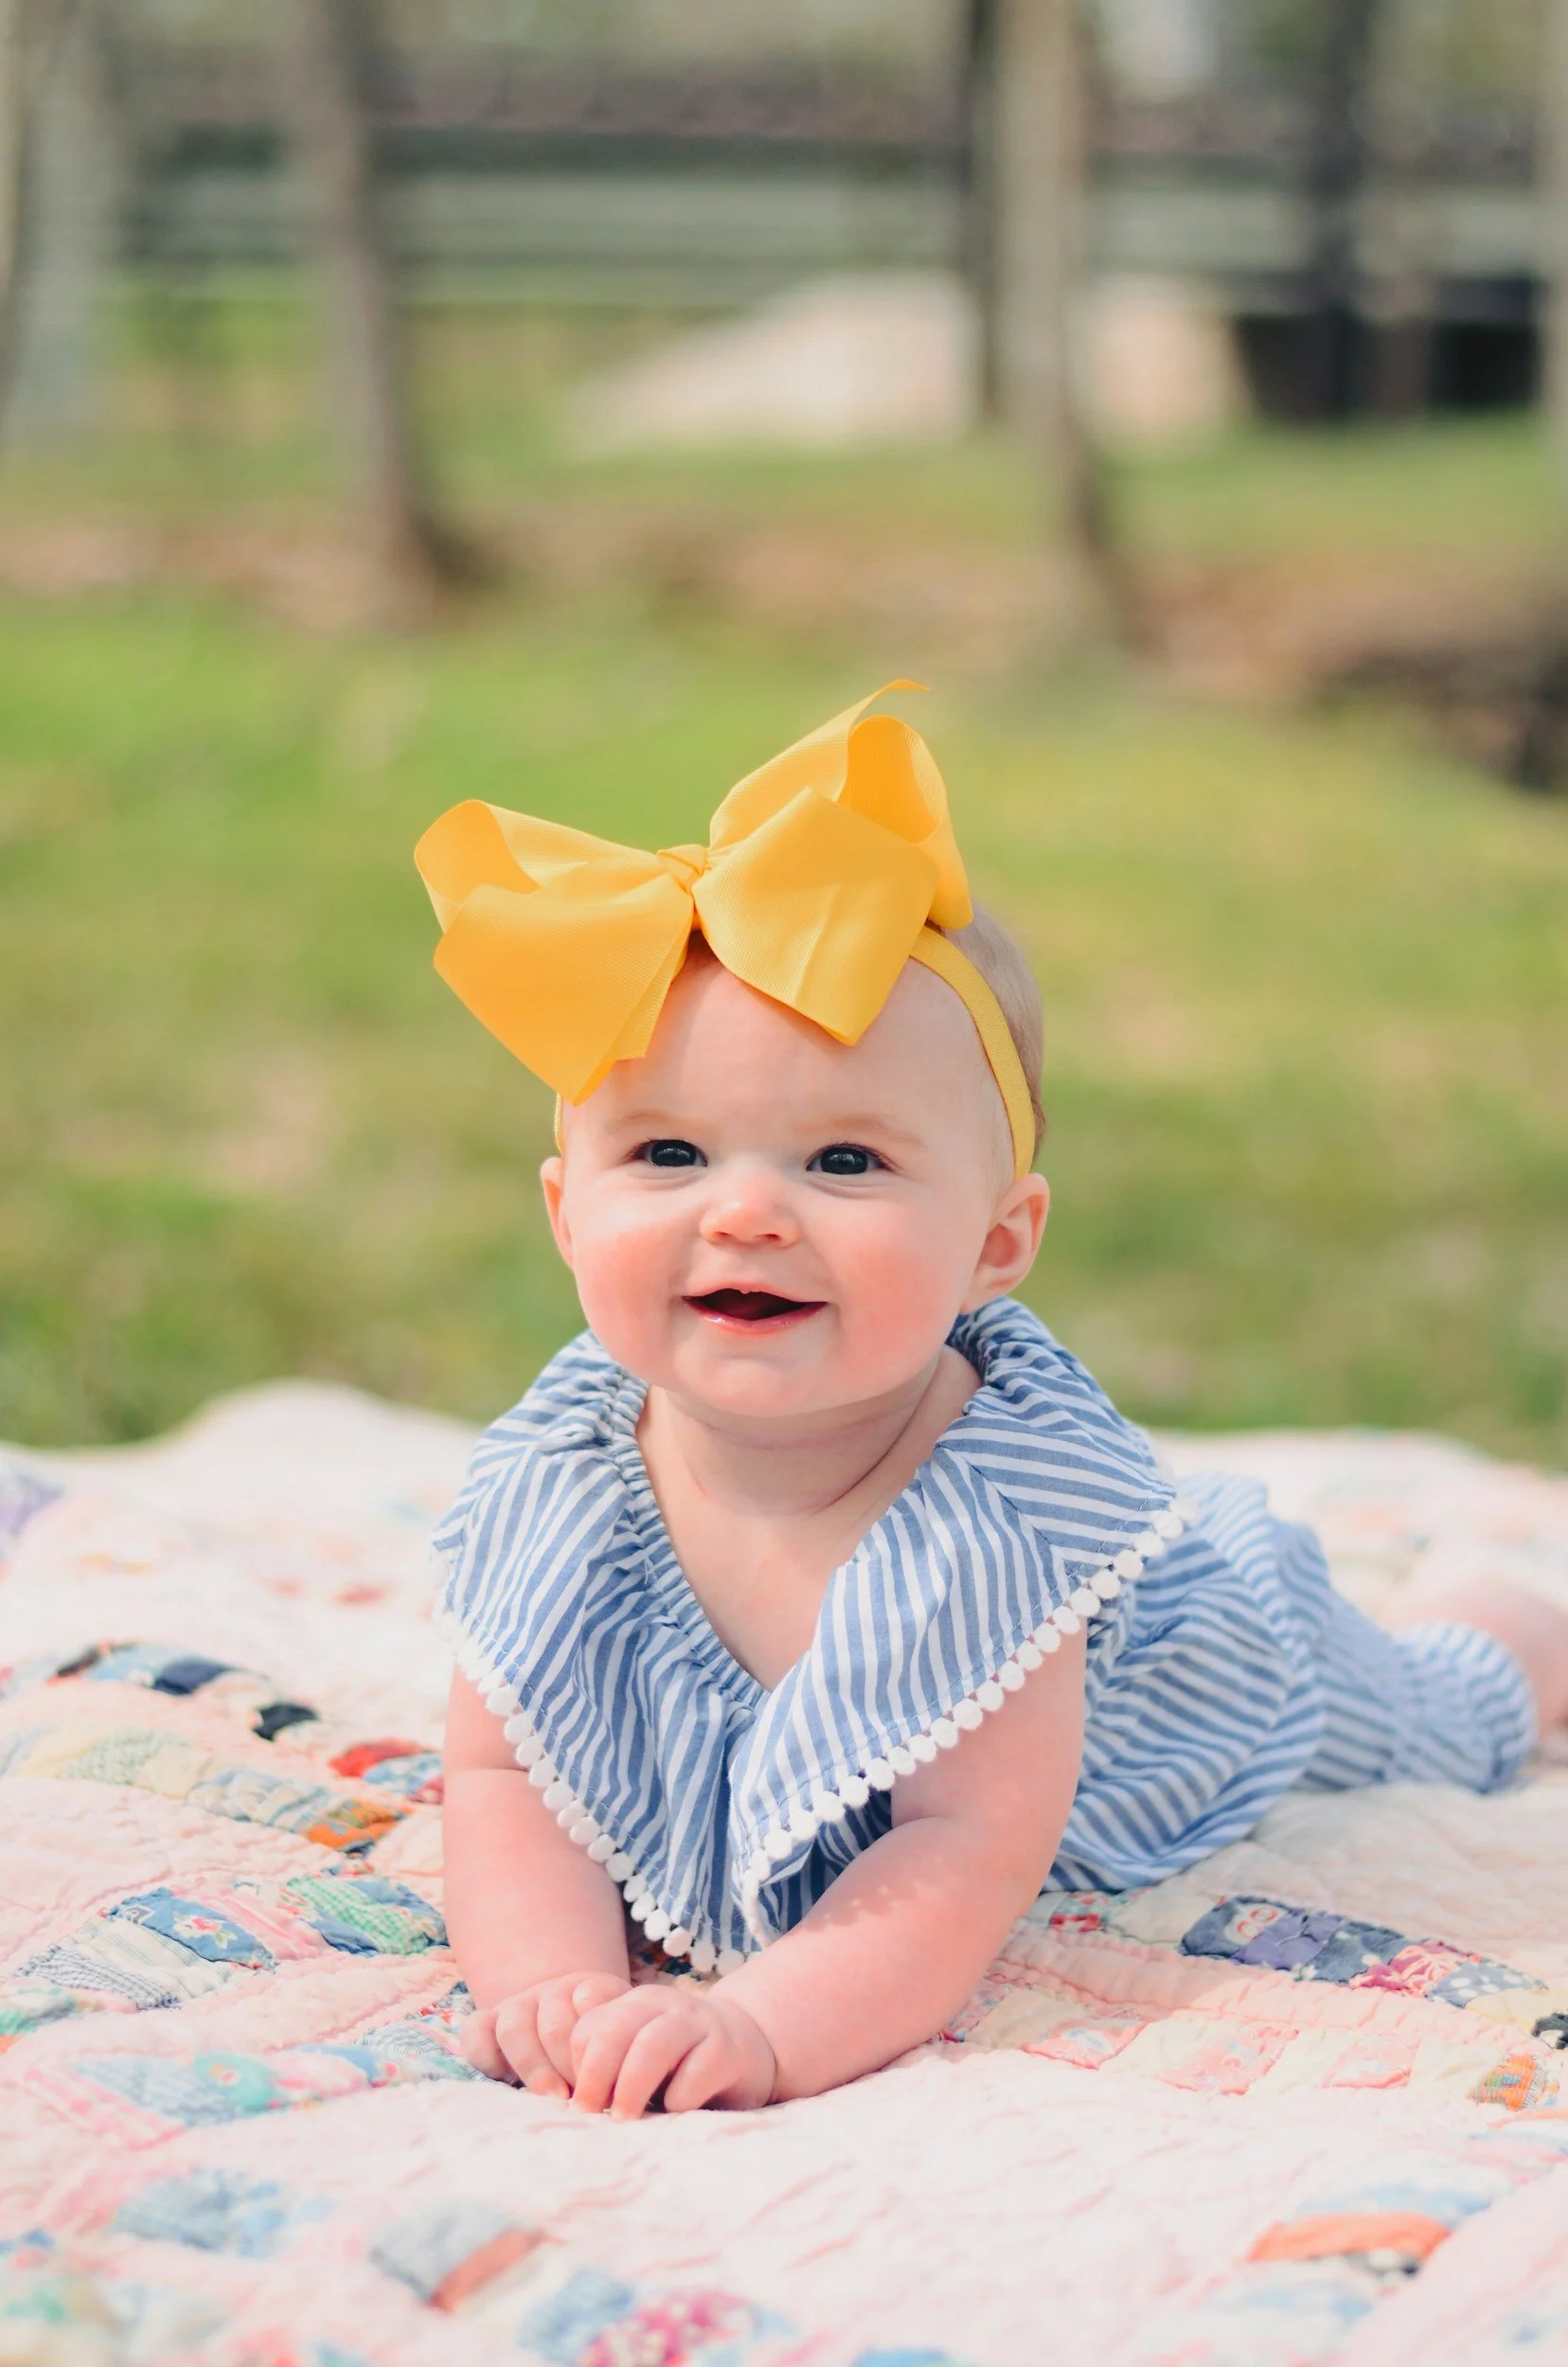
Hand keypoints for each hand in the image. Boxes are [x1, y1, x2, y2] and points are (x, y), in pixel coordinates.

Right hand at [463, 1970, 630, 2096]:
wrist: (572, 2029)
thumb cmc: (612, 2057)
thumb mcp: (630, 2048)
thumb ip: (629, 2058)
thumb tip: (628, 2092)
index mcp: (594, 1988)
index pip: (592, 2000)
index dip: (598, 2045)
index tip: (609, 2085)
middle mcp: (555, 1990)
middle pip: (554, 2022)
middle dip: (568, 2065)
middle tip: (583, 2099)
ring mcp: (520, 2004)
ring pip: (515, 2024)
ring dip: (533, 2065)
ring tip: (553, 2097)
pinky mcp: (488, 2022)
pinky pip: (477, 2030)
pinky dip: (487, 2054)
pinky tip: (505, 2079)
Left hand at [567, 1983, 775, 2118]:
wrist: (745, 2047)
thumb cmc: (677, 2063)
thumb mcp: (637, 2055)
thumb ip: (608, 2064)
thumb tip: (571, 2103)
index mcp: (632, 2004)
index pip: (588, 2029)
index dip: (577, 2069)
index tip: (579, 2104)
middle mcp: (662, 2004)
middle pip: (614, 2031)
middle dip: (596, 2075)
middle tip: (590, 2113)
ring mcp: (697, 2022)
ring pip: (652, 2046)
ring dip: (631, 2087)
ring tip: (624, 2119)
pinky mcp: (727, 2048)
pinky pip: (695, 2073)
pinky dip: (679, 2098)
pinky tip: (676, 2110)